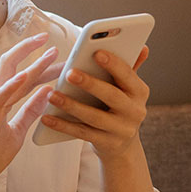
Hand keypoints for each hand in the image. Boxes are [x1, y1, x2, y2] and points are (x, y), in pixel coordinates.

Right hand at [0, 32, 62, 191]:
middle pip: (10, 66)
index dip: (38, 64)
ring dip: (30, 64)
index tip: (57, 55)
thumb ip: (29, 112)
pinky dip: (11, 85)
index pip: (20, 76)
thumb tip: (47, 92)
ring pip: (7, 77)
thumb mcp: (16, 133)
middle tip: (52, 42)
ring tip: (49, 54)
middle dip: (30, 50)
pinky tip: (25, 76)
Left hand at [40, 46, 149, 162]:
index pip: (128, 75)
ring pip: (93, 117)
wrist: (122, 145)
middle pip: (111, 96)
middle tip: (69, 73)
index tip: (96, 52)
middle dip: (90, 84)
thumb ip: (129, 67)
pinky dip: (63, 126)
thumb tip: (143, 46)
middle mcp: (135, 112)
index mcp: (140, 92)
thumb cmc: (119, 105)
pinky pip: (81, 133)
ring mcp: (121, 130)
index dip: (113, 64)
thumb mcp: (127, 88)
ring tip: (52, 95)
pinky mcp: (106, 144)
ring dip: (71, 105)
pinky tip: (47, 118)